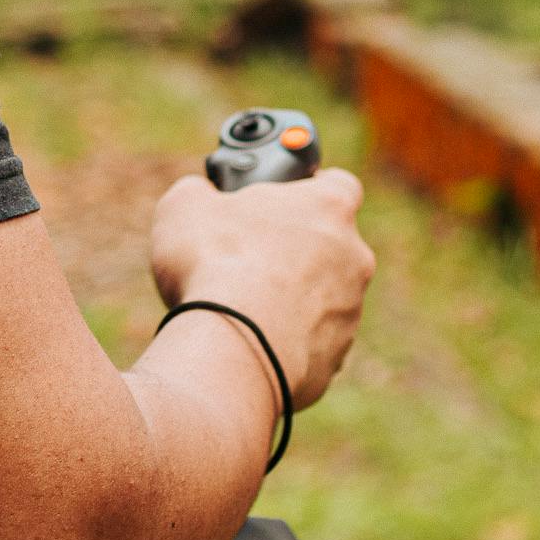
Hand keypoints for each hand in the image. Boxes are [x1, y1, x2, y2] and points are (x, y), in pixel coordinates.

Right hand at [148, 169, 373, 408]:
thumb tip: (200, 195)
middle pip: (330, 244)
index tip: (280, 200)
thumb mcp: (186, 205)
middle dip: (294, 249)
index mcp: (329, 206)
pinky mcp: (336, 355)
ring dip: (291, 296)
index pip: (338, 184)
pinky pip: (311, 340)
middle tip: (250, 255)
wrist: (233, 345)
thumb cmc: (214, 263)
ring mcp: (350, 310)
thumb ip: (200, 191)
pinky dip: (285, 338)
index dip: (309, 190)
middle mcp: (353, 256)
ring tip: (241, 304)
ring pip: (322, 296)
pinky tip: (249, 339)